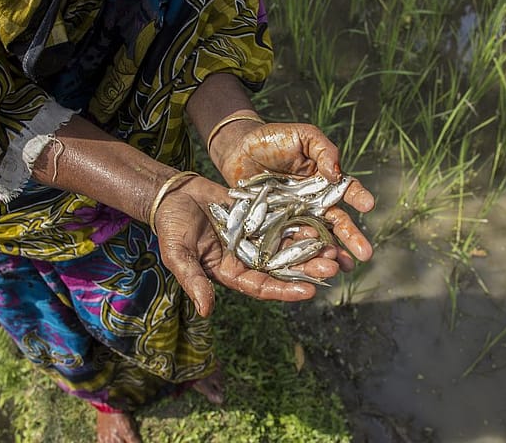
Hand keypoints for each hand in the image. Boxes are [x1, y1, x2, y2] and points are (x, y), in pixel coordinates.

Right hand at [153, 175, 344, 316]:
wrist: (174, 193)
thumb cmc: (171, 226)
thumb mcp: (178, 254)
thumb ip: (193, 280)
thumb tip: (205, 310)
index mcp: (229, 272)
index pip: (261, 287)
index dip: (285, 290)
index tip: (309, 291)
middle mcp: (246, 258)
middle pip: (281, 268)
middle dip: (306, 269)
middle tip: (333, 268)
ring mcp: (254, 237)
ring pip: (287, 246)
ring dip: (310, 248)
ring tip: (334, 248)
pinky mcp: (259, 216)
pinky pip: (283, 222)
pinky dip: (300, 223)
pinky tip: (319, 223)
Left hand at [213, 121, 374, 268]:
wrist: (238, 150)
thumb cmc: (273, 139)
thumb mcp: (302, 136)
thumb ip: (323, 150)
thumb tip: (336, 173)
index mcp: (324, 180)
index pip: (346, 190)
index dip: (358, 197)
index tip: (368, 205)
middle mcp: (314, 202)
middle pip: (337, 222)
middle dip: (351, 238)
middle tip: (365, 254)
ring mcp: (296, 216)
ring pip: (317, 237)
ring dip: (330, 254)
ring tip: (342, 269)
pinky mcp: (276, 226)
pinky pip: (289, 242)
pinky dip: (300, 257)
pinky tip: (310, 270)